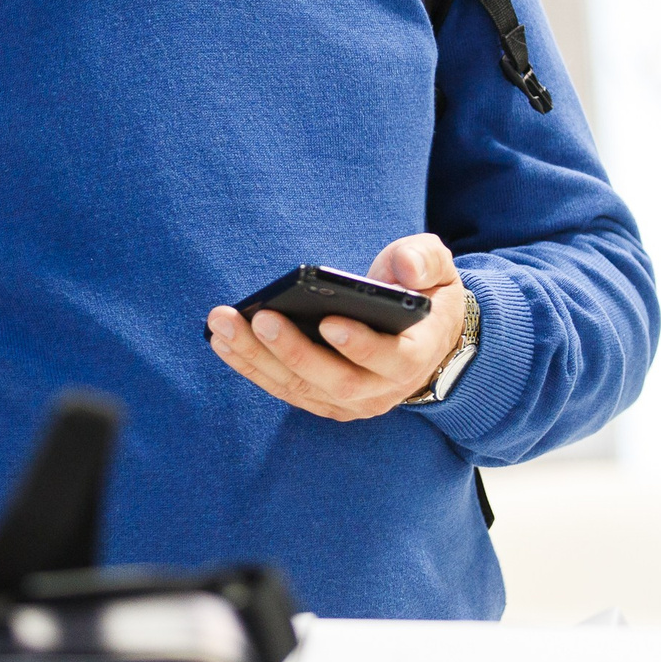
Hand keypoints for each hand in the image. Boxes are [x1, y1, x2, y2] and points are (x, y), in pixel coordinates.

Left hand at [206, 234, 466, 421]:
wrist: (421, 335)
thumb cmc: (423, 294)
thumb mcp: (438, 268)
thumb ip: (424, 260)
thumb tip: (404, 268)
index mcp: (416, 355)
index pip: (391, 358)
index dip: (360, 345)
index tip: (328, 321)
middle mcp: (383, 388)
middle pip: (335, 380)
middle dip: (294, 350)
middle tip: (260, 318)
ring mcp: (351, 401)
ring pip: (301, 388)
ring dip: (258, 359)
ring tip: (224, 325)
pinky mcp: (322, 401)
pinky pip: (284, 389)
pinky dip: (252, 368)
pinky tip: (222, 342)